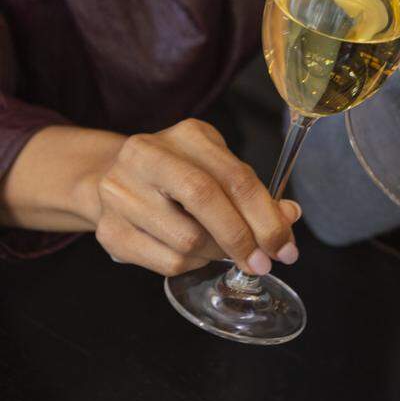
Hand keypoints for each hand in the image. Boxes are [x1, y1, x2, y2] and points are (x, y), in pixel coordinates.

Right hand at [86, 119, 300, 278]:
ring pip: (188, 240)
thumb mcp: (218, 169)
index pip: (234, 176)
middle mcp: (146, 156)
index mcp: (185, 135)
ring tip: (223, 250)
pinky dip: (193, 265)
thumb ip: (253, 193)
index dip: (266, 216)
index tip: (284, 246)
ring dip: (217, 254)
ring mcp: (121, 193)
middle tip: (263, 262)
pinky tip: (196, 254)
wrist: (111, 180)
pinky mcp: (110, 231)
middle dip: (242, 238)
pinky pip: (167, 262)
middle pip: (205, 201)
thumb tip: (289, 216)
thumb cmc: (179, 175)